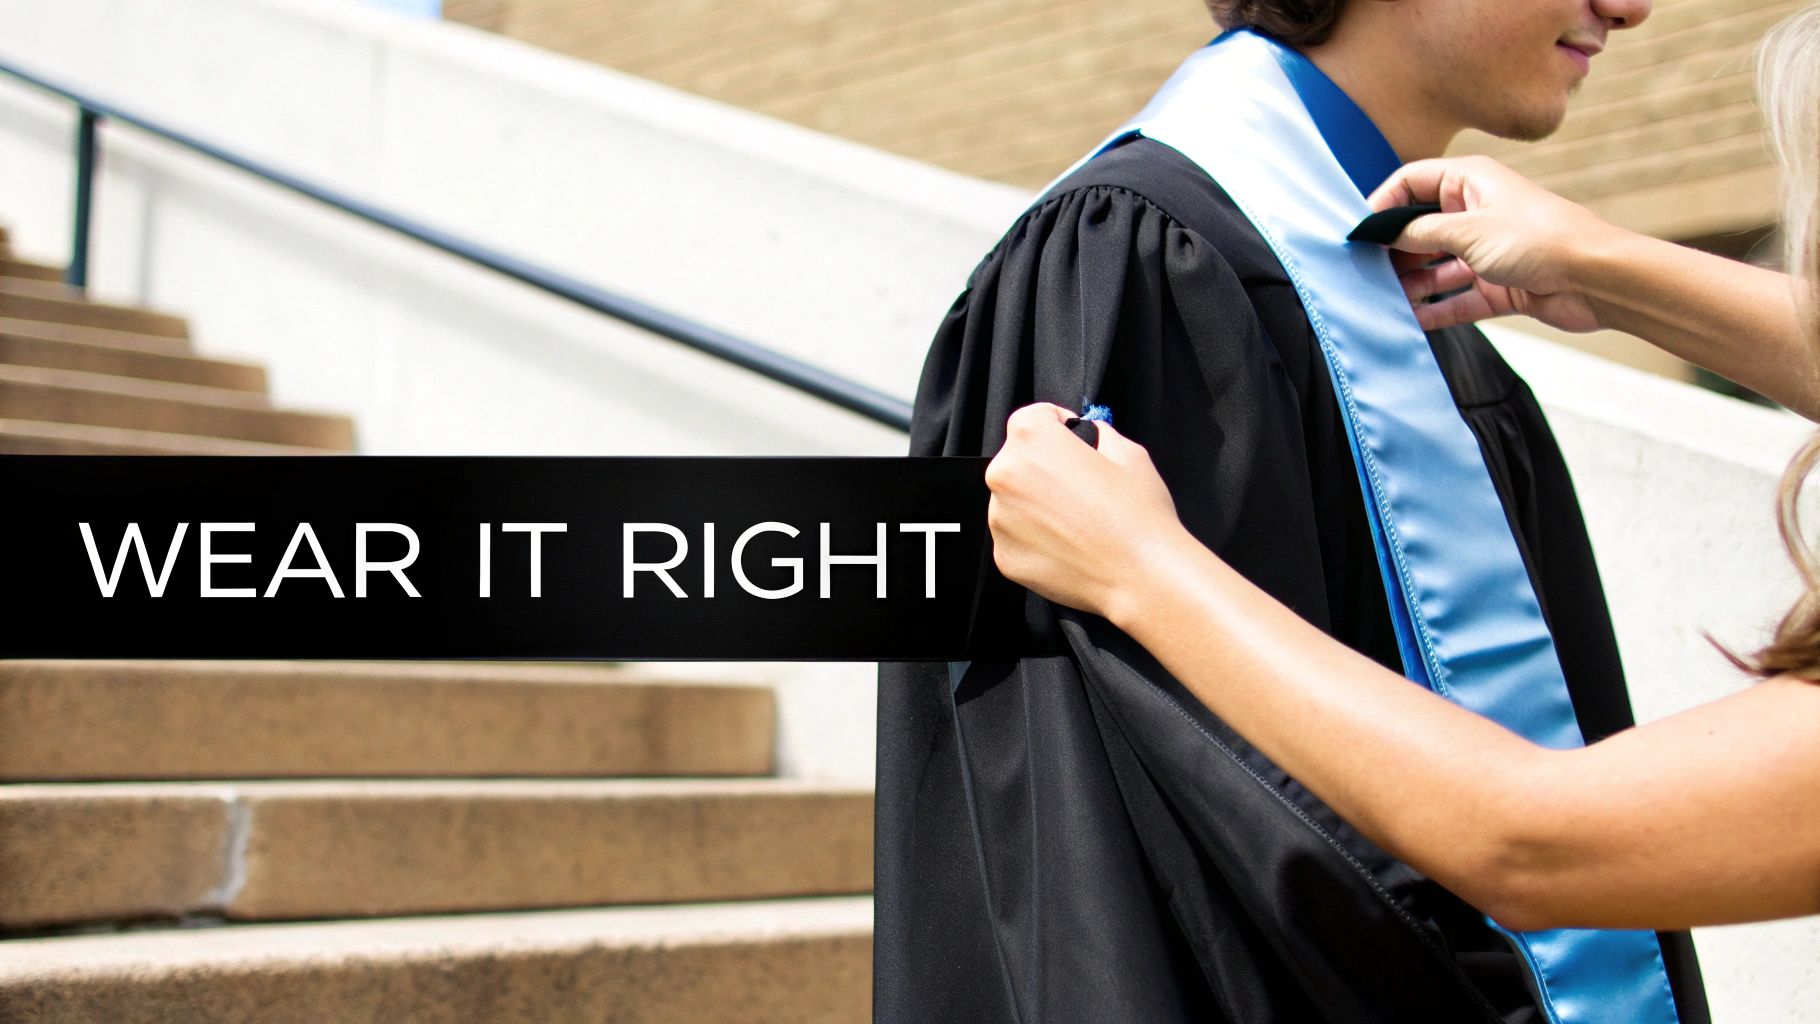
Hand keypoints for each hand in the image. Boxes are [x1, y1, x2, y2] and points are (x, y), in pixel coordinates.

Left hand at [985, 403, 1189, 623]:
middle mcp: (1004, 476)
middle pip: (1018, 460)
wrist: (1141, 576)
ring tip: (1078, 521)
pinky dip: (1036, 538)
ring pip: (1014, 500)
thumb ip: (1098, 434)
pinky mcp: (1003, 555)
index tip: (1072, 440)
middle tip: (1081, 486)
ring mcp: (999, 519)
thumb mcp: (1128, 452)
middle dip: (1045, 467)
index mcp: (1031, 440)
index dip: (1056, 425)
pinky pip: (1016, 536)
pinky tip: (1069, 544)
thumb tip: (1087, 436)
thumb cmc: (1138, 514)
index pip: (1030, 417)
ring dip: (1037, 504)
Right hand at [1369, 156, 1616, 332]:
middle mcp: (1475, 213)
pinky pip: (1454, 298)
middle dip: (1391, 250)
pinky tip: (1409, 320)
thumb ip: (1420, 233)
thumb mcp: (1468, 230)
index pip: (1411, 182)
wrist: (1597, 278)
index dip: (1382, 203)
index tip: (1357, 231)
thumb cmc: (1541, 239)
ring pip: (1434, 267)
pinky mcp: (1497, 286)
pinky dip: (1434, 309)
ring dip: (1410, 284)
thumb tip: (1384, 233)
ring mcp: (1485, 251)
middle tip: (1363, 271)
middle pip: (1418, 229)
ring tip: (1381, 300)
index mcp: (1470, 182)